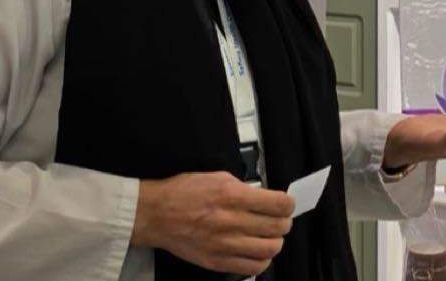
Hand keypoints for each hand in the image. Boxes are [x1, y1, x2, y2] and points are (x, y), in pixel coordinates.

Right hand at [132, 171, 293, 276]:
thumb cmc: (183, 193)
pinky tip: (259, 252)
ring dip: (276, 242)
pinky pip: (253, 267)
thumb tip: (265, 197)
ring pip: (269, 249)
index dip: (289, 204)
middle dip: (285, 222)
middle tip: (281, 219)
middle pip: (278, 227)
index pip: (278, 204)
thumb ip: (243, 188)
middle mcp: (230, 221)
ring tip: (271, 236)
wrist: (156, 214)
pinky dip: (262, 260)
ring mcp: (224, 244)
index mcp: (232, 196)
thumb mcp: (217, 177)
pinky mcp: (217, 261)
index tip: (287, 203)